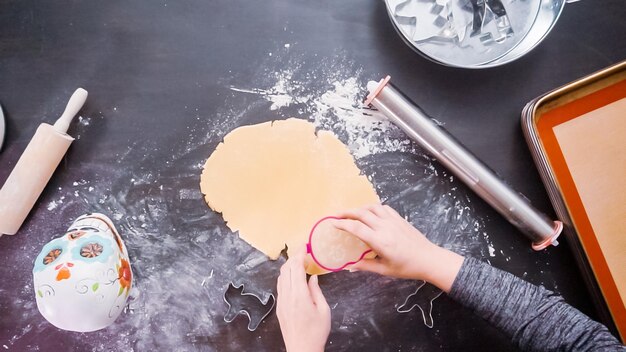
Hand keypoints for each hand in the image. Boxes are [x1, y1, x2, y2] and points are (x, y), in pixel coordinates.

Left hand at [277, 246, 330, 351]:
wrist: (302, 350)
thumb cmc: (316, 332)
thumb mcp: (324, 310)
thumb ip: (317, 291)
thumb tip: (312, 277)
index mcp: (299, 295)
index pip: (296, 268)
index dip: (299, 254)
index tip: (304, 246)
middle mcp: (287, 296)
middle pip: (286, 269)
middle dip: (293, 257)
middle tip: (302, 251)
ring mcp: (281, 302)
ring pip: (281, 277)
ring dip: (288, 266)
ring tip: (298, 261)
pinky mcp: (279, 307)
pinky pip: (280, 286)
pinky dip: (285, 276)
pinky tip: (293, 276)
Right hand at [333, 204, 463, 292]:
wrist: (429, 259)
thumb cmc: (407, 267)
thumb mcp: (385, 270)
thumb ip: (366, 266)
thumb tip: (350, 266)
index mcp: (379, 241)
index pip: (356, 228)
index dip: (342, 224)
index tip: (333, 223)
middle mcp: (385, 227)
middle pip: (362, 213)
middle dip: (347, 212)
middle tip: (337, 215)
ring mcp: (393, 221)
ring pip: (372, 207)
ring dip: (360, 208)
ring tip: (352, 213)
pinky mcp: (400, 219)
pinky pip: (384, 208)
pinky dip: (374, 207)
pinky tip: (371, 212)